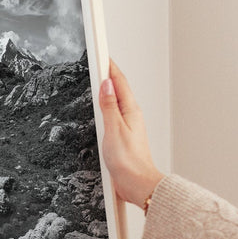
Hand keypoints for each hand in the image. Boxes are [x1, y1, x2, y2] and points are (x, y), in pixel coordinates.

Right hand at [99, 60, 164, 206]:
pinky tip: (102, 110)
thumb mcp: (114, 130)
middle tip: (99, 61)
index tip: (102, 54)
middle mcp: (131, 116)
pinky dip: (107, 108)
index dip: (110, 67)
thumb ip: (109, 106)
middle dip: (108, 75)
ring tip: (99, 80)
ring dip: (108, 91)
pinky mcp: (123, 137)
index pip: (119, 82)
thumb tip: (106, 85)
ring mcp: (128, 127)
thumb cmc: (129, 162)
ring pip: (117, 102)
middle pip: (119, 90)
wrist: (137, 184)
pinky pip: (114, 116)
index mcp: (130, 111)